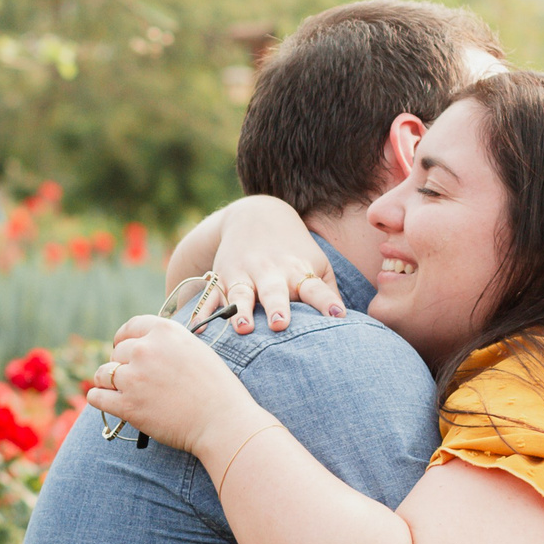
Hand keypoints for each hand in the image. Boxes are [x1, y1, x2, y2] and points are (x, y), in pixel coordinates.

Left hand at [85, 316, 270, 457]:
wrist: (223, 421)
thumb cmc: (217, 389)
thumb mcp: (196, 350)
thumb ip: (169, 345)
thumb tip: (147, 348)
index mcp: (164, 331)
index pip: (130, 327)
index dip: (123, 339)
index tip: (122, 348)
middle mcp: (145, 350)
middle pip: (116, 352)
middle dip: (122, 365)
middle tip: (133, 379)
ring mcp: (134, 378)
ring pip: (102, 374)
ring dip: (108, 382)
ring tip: (119, 392)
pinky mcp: (127, 405)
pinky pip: (96, 397)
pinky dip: (100, 399)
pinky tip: (108, 402)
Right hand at [194, 196, 344, 333]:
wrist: (255, 215)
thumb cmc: (293, 252)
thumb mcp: (316, 264)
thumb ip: (328, 293)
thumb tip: (348, 323)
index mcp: (298, 272)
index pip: (316, 289)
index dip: (327, 302)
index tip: (337, 315)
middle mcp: (271, 273)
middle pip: (275, 292)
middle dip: (277, 307)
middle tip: (280, 324)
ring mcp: (244, 274)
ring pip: (242, 294)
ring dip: (241, 312)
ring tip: (242, 329)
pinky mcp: (222, 278)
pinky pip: (210, 297)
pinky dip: (202, 312)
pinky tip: (196, 328)